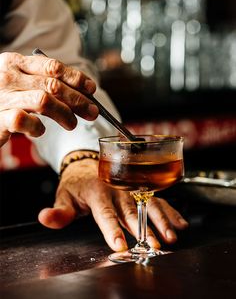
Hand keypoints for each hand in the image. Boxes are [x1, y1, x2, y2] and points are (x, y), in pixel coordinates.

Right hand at [0, 52, 97, 145]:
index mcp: (15, 62)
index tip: (91, 89)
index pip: (52, 66)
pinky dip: (37, 127)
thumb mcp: (21, 84)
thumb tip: (82, 92)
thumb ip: (43, 83)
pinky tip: (39, 131)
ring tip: (72, 124)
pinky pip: (24, 120)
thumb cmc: (2, 100)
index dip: (75, 77)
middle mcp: (8, 76)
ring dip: (64, 113)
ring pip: (43, 101)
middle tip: (92, 112)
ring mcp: (1, 96)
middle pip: (53, 85)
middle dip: (78, 99)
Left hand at [38, 156, 188, 251]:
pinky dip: (170, 210)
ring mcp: (132, 188)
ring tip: (171, 235)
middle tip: (155, 243)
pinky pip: (157, 199)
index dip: (112, 229)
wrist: (89, 163)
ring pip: (149, 204)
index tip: (120, 245)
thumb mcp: (64, 195)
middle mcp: (117, 189)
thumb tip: (45, 217)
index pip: (105, 213)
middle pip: (132, 210)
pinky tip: (179, 222)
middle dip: (144, 228)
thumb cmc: (78, 184)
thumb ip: (59, 211)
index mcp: (97, 191)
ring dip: (162, 220)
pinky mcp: (141, 188)